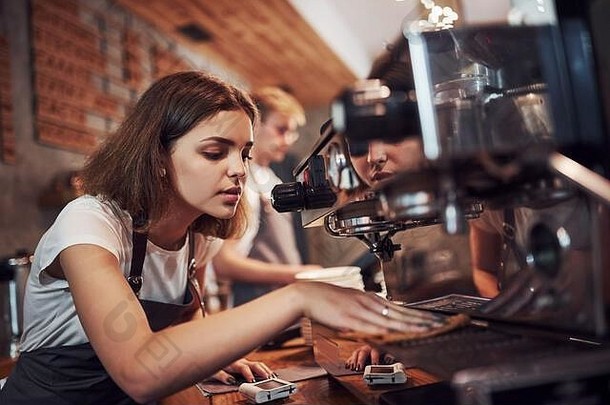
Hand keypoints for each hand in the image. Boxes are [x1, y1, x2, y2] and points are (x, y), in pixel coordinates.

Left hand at [211, 358, 275, 384]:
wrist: (207, 353)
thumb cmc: (210, 363)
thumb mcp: (212, 372)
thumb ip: (222, 376)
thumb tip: (231, 380)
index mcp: (233, 363)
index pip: (244, 368)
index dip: (249, 374)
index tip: (253, 380)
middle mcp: (240, 360)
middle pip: (254, 364)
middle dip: (262, 371)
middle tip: (268, 378)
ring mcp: (242, 361)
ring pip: (257, 363)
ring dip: (265, 370)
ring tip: (271, 376)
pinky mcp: (243, 362)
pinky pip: (255, 364)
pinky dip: (263, 368)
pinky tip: (267, 371)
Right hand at [295, 282, 444, 334]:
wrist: (308, 295)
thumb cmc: (328, 300)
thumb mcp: (352, 304)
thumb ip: (367, 313)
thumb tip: (380, 322)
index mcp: (371, 299)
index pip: (400, 308)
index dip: (418, 314)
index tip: (434, 319)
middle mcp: (369, 302)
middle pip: (400, 313)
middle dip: (421, 320)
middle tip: (439, 324)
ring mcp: (361, 310)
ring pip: (390, 320)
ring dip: (409, 325)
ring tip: (426, 330)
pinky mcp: (350, 319)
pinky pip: (371, 326)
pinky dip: (385, 331)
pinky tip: (396, 334)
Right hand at [345, 344, 395, 371]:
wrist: (375, 351)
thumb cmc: (380, 355)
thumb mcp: (386, 356)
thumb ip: (388, 358)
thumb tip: (389, 359)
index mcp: (375, 349)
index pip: (375, 353)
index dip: (374, 359)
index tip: (374, 365)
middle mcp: (366, 349)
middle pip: (363, 353)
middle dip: (361, 360)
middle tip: (359, 368)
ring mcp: (360, 351)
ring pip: (355, 353)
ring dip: (354, 361)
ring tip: (353, 368)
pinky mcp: (355, 355)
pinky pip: (350, 357)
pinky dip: (348, 361)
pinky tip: (347, 366)